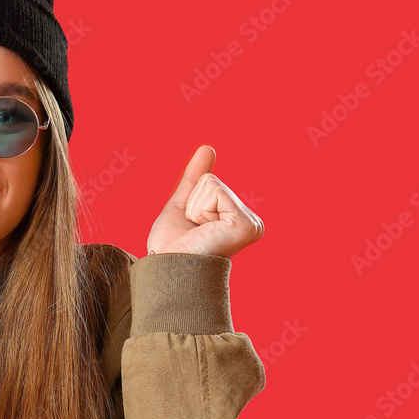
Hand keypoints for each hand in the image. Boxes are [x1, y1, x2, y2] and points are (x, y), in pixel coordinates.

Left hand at [146, 145, 263, 258]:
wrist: (167, 270)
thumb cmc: (173, 246)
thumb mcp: (183, 205)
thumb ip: (195, 178)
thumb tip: (207, 148)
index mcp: (239, 218)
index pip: (210, 182)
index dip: (191, 203)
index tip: (193, 229)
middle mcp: (251, 221)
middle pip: (211, 181)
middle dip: (192, 204)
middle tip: (193, 232)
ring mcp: (250, 223)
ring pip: (212, 184)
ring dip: (195, 209)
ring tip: (198, 233)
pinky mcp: (245, 224)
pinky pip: (215, 191)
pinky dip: (201, 210)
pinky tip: (206, 231)